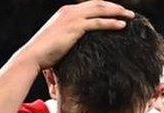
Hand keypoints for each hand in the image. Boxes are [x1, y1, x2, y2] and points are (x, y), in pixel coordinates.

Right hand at [17, 1, 133, 69]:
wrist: (33, 56)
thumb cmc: (44, 54)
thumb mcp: (57, 41)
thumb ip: (68, 37)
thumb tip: (76, 46)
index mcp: (66, 12)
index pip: (90, 5)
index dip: (105, 7)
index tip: (117, 12)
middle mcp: (70, 11)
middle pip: (98, 4)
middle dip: (115, 7)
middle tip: (128, 12)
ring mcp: (73, 17)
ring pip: (101, 10)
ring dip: (118, 12)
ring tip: (130, 17)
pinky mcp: (75, 27)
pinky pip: (98, 22)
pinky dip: (112, 23)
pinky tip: (122, 26)